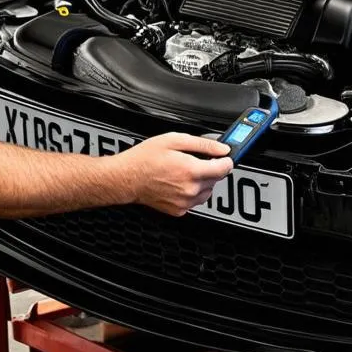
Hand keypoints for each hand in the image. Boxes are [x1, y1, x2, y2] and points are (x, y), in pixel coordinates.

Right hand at [113, 132, 232, 215]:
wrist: (126, 178)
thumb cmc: (145, 158)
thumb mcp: (174, 140)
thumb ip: (203, 144)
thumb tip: (222, 149)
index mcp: (192, 171)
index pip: (225, 168)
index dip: (225, 159)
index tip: (222, 156)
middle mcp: (191, 189)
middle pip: (217, 179)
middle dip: (211, 168)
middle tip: (195, 160)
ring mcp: (185, 202)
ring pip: (208, 191)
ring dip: (203, 181)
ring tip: (185, 171)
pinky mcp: (179, 210)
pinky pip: (195, 201)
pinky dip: (192, 192)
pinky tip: (179, 182)